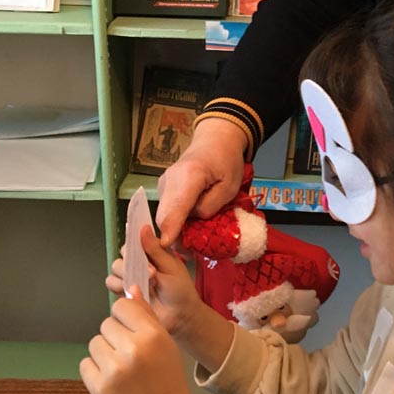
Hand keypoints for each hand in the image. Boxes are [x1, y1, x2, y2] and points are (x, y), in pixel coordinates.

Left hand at [80, 292, 199, 393]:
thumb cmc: (168, 379)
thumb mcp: (166, 343)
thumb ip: (146, 316)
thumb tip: (130, 289)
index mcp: (152, 336)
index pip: (122, 306)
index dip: (126, 316)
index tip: (132, 328)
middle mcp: (132, 350)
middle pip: (107, 323)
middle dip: (115, 336)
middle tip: (129, 354)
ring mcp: (113, 370)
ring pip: (95, 342)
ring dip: (105, 352)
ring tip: (121, 367)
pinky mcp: (98, 387)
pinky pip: (86, 363)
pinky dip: (95, 370)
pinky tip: (112, 379)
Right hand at [106, 224, 203, 335]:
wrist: (180, 316)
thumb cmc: (180, 289)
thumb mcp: (171, 266)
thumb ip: (155, 249)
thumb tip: (144, 228)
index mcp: (151, 252)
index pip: (135, 240)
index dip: (133, 242)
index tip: (135, 246)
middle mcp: (138, 263)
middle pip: (122, 254)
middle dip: (131, 262)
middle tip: (150, 272)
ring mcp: (131, 277)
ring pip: (114, 269)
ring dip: (125, 275)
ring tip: (143, 284)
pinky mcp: (125, 291)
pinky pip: (112, 284)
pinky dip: (119, 286)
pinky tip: (134, 291)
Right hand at [156, 118, 247, 246]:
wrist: (215, 140)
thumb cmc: (226, 162)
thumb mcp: (229, 187)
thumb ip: (211, 206)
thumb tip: (194, 221)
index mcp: (190, 177)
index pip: (176, 208)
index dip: (170, 229)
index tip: (166, 245)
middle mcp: (170, 180)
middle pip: (165, 216)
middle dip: (174, 237)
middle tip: (191, 253)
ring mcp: (164, 183)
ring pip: (164, 215)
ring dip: (175, 229)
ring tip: (193, 239)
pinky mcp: (164, 187)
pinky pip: (166, 209)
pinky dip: (175, 219)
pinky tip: (189, 223)